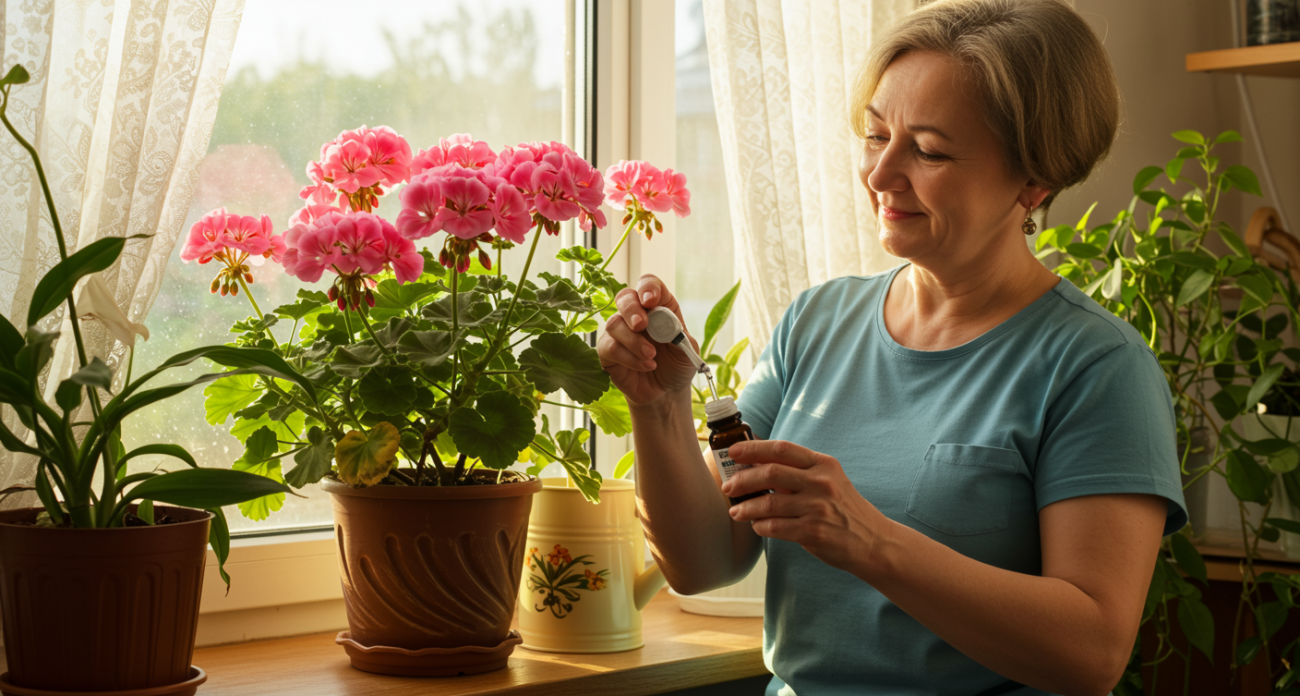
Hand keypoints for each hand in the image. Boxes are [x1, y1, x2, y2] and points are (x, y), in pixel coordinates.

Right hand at [597, 274, 700, 405]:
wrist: (667, 392)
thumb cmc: (677, 365)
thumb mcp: (689, 350)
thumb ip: (680, 335)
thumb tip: (665, 325)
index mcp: (659, 306)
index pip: (648, 284)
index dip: (648, 287)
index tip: (650, 300)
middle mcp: (637, 315)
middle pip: (625, 297)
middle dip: (631, 309)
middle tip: (641, 325)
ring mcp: (620, 332)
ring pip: (614, 323)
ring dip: (633, 341)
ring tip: (650, 356)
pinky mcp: (608, 352)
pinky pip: (609, 347)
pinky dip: (628, 357)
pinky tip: (645, 365)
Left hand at [722, 440, 894, 573]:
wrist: (873, 541)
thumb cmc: (844, 509)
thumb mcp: (829, 481)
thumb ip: (799, 473)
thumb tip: (758, 465)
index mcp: (823, 464)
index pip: (782, 449)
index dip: (753, 448)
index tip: (733, 451)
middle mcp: (821, 482)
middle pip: (770, 472)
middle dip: (742, 479)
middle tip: (728, 486)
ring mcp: (818, 507)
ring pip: (768, 502)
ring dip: (746, 507)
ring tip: (736, 511)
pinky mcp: (814, 531)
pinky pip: (775, 526)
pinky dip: (760, 526)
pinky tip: (756, 526)